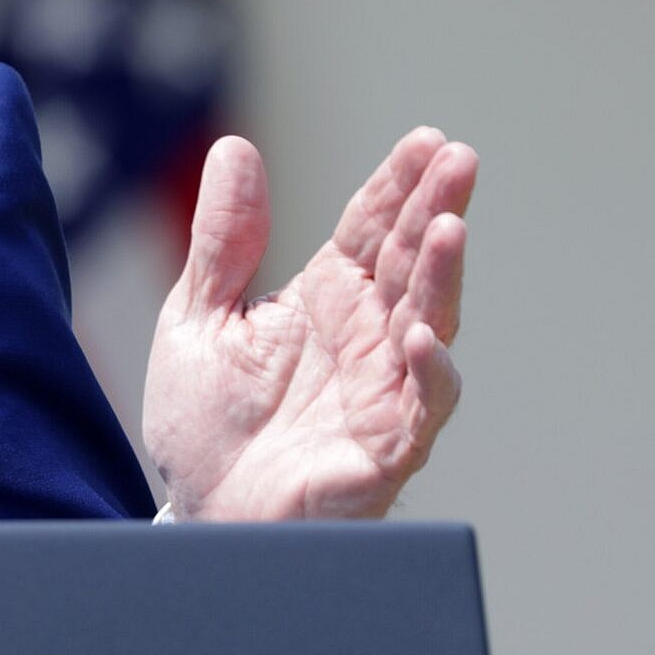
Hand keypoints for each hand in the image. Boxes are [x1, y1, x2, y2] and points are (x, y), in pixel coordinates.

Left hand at [143, 128, 473, 520]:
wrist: (196, 514)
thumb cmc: (206, 424)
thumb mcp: (198, 316)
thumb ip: (222, 240)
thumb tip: (234, 147)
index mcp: (324, 301)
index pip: (371, 231)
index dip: (398, 187)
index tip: (427, 140)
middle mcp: (364, 339)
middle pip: (408, 265)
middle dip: (435, 211)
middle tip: (458, 160)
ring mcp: (380, 392)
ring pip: (427, 326)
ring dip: (441, 281)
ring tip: (448, 228)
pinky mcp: (383, 449)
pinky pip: (418, 410)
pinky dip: (427, 375)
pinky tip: (421, 337)